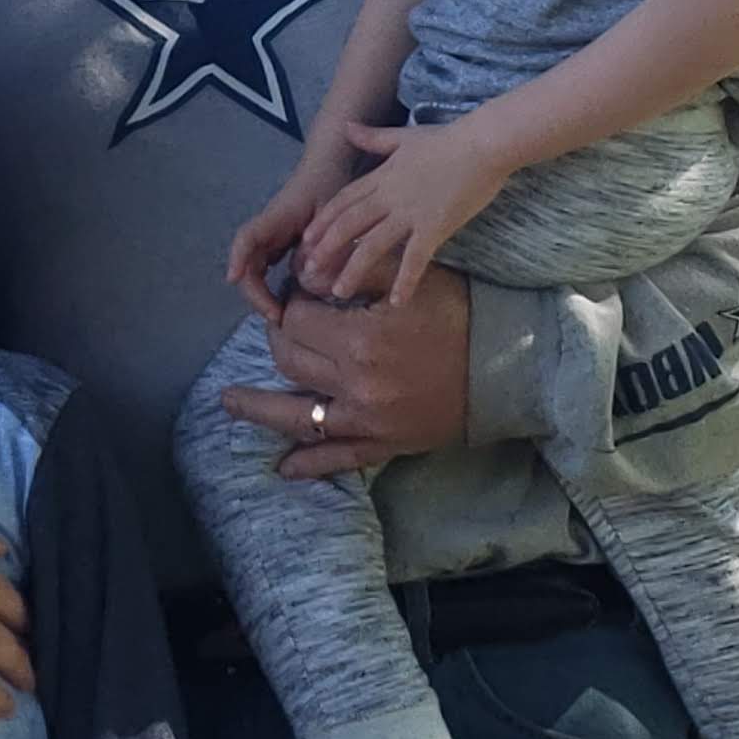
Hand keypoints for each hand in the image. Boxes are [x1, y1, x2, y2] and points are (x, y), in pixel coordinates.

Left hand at [222, 263, 474, 481]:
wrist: (510, 367)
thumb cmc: (463, 315)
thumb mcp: (412, 281)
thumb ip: (359, 270)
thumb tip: (310, 272)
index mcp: (362, 340)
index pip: (298, 320)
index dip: (293, 304)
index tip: (299, 297)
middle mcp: (358, 385)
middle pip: (291, 361)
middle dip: (279, 340)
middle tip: (283, 328)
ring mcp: (369, 421)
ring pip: (298, 416)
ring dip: (258, 409)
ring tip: (228, 402)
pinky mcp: (385, 445)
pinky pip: (338, 459)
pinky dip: (308, 465)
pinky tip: (283, 468)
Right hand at [227, 144, 358, 307]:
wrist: (327, 166)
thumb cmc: (328, 183)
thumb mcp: (332, 211)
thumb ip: (322, 241)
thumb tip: (307, 276)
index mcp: (277, 217)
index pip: (247, 238)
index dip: (237, 258)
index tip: (233, 279)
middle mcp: (267, 229)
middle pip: (246, 263)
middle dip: (255, 293)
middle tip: (278, 317)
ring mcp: (269, 237)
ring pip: (253, 269)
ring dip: (261, 293)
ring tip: (281, 315)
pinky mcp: (276, 243)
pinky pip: (264, 268)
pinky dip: (268, 287)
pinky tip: (285, 303)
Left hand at [293, 119, 508, 305]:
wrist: (483, 144)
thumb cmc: (447, 139)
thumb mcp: (402, 136)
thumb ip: (372, 137)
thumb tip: (345, 126)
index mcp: (382, 176)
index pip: (344, 201)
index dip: (323, 221)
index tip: (305, 240)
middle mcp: (389, 196)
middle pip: (349, 224)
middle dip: (326, 248)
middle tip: (308, 272)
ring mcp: (410, 212)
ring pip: (373, 244)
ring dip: (354, 269)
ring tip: (339, 292)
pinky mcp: (435, 226)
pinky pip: (415, 258)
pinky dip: (405, 280)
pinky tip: (397, 301)